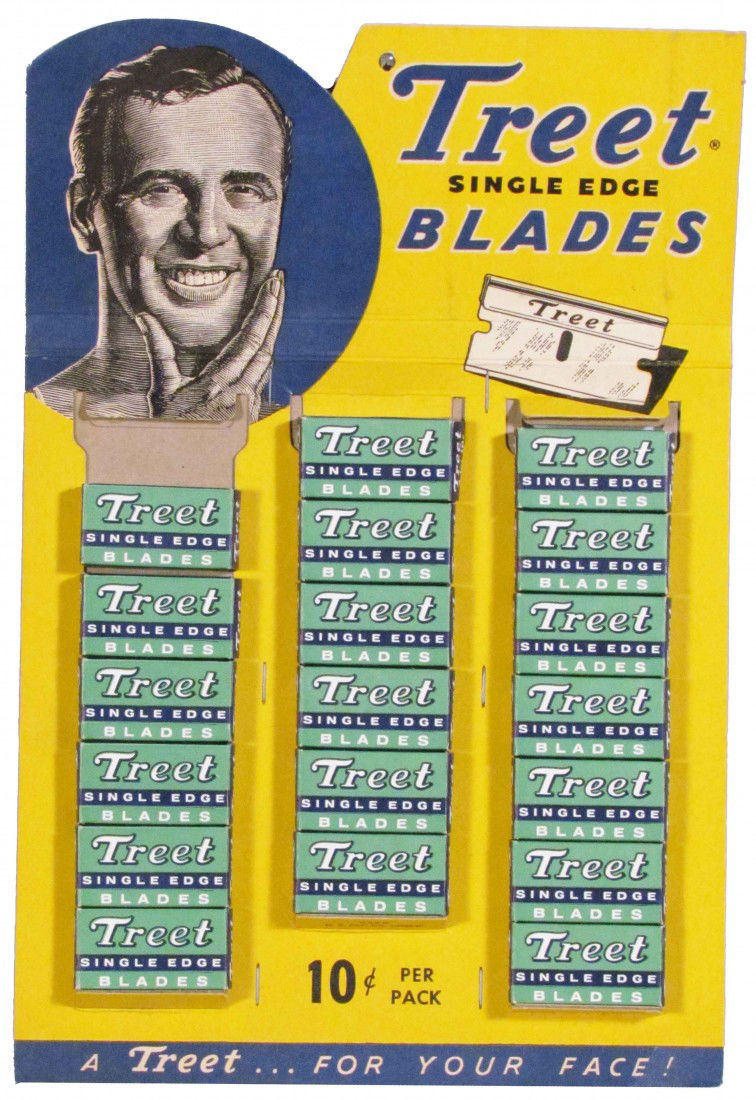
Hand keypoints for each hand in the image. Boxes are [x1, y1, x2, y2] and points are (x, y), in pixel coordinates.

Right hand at [135, 269, 284, 420]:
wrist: (182, 464)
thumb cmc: (170, 427)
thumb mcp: (161, 391)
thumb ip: (159, 352)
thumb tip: (146, 317)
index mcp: (219, 383)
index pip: (250, 340)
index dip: (264, 310)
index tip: (272, 285)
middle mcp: (239, 391)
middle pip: (266, 343)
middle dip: (274, 309)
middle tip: (280, 280)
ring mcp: (247, 400)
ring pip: (267, 357)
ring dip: (273, 326)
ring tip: (276, 298)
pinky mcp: (249, 408)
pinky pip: (262, 373)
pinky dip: (265, 349)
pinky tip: (266, 333)